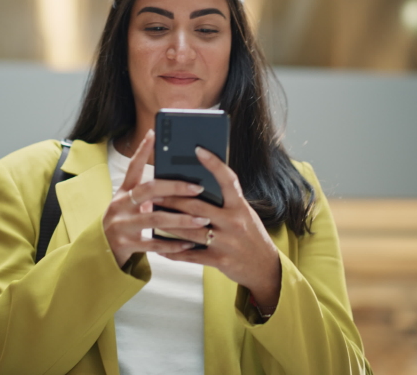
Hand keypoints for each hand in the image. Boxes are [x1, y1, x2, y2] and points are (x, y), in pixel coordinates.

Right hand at [103, 130, 212, 267]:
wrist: (100, 251)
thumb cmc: (123, 224)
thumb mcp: (129, 206)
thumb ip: (149, 196)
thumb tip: (181, 185)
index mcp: (123, 193)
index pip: (133, 167)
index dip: (142, 150)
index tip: (154, 134)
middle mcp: (120, 206)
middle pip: (149, 190)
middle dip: (176, 187)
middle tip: (198, 187)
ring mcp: (122, 225)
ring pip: (156, 218)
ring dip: (182, 219)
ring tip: (202, 219)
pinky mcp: (126, 244)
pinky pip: (154, 244)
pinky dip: (173, 244)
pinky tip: (189, 244)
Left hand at [157, 147, 281, 309]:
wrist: (264, 266)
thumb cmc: (250, 235)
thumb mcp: (244, 213)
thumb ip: (226, 202)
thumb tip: (199, 186)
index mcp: (240, 206)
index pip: (228, 180)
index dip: (213, 164)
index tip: (198, 150)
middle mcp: (234, 222)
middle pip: (197, 206)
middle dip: (172, 199)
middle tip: (153, 192)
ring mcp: (226, 242)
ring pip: (190, 230)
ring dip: (168, 223)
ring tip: (152, 216)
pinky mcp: (219, 260)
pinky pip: (191, 255)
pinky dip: (174, 251)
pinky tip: (160, 247)